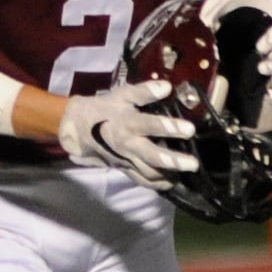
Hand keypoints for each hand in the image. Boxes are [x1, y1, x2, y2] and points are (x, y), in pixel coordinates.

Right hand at [58, 80, 197, 189]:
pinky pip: (142, 181)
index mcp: (128, 123)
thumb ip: (144, 91)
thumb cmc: (106, 109)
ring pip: (149, 172)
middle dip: (172, 161)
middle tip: (192, 164)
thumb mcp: (122, 94)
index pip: (150, 125)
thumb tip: (167, 86)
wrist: (79, 129)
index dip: (169, 127)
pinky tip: (171, 183)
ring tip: (187, 174)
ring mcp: (127, 159)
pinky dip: (158, 185)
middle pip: (152, 156)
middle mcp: (128, 144)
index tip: (189, 129)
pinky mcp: (125, 169)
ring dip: (168, 175)